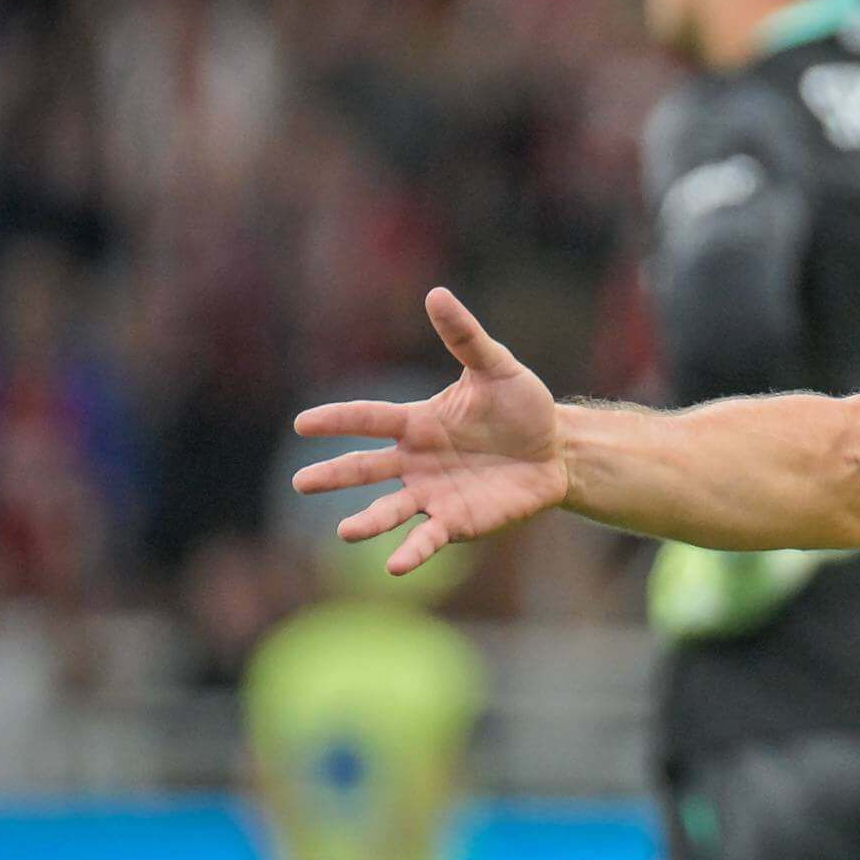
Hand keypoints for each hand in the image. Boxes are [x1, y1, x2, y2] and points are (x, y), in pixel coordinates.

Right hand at [292, 289, 568, 575]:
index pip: (370, 419)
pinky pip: (427, 539)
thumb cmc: (523, 406)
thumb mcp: (497, 367)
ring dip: (367, 522)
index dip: (338, 420)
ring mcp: (432, 493)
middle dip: (335, 476)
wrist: (558, 450)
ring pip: (390, 509)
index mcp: (418, 422)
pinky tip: (395, 566)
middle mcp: (416, 460)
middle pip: (366, 468)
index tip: (303, 424)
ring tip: (344, 532)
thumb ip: (464, 337)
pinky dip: (411, 552)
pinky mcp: (457, 522)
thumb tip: (436, 294)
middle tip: (301, 484)